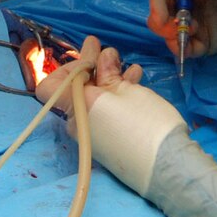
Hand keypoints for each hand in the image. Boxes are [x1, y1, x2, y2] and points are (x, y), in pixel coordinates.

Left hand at [32, 37, 216, 216]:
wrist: (168, 167)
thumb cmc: (144, 123)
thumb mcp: (126, 90)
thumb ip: (108, 71)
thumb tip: (102, 55)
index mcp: (76, 109)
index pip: (48, 88)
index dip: (64, 68)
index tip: (89, 57)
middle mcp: (79, 124)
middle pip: (75, 90)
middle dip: (92, 68)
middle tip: (107, 49)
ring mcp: (94, 135)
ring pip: (94, 100)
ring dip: (109, 79)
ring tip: (130, 66)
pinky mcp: (110, 142)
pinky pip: (106, 113)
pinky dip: (117, 95)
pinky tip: (136, 82)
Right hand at [144, 0, 216, 57]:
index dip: (156, 3)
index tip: (162, 17)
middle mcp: (184, 4)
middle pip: (158, 13)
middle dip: (161, 23)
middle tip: (175, 29)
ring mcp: (190, 24)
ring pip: (166, 33)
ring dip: (175, 35)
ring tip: (196, 32)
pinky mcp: (198, 42)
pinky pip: (182, 48)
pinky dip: (183, 50)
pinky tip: (197, 46)